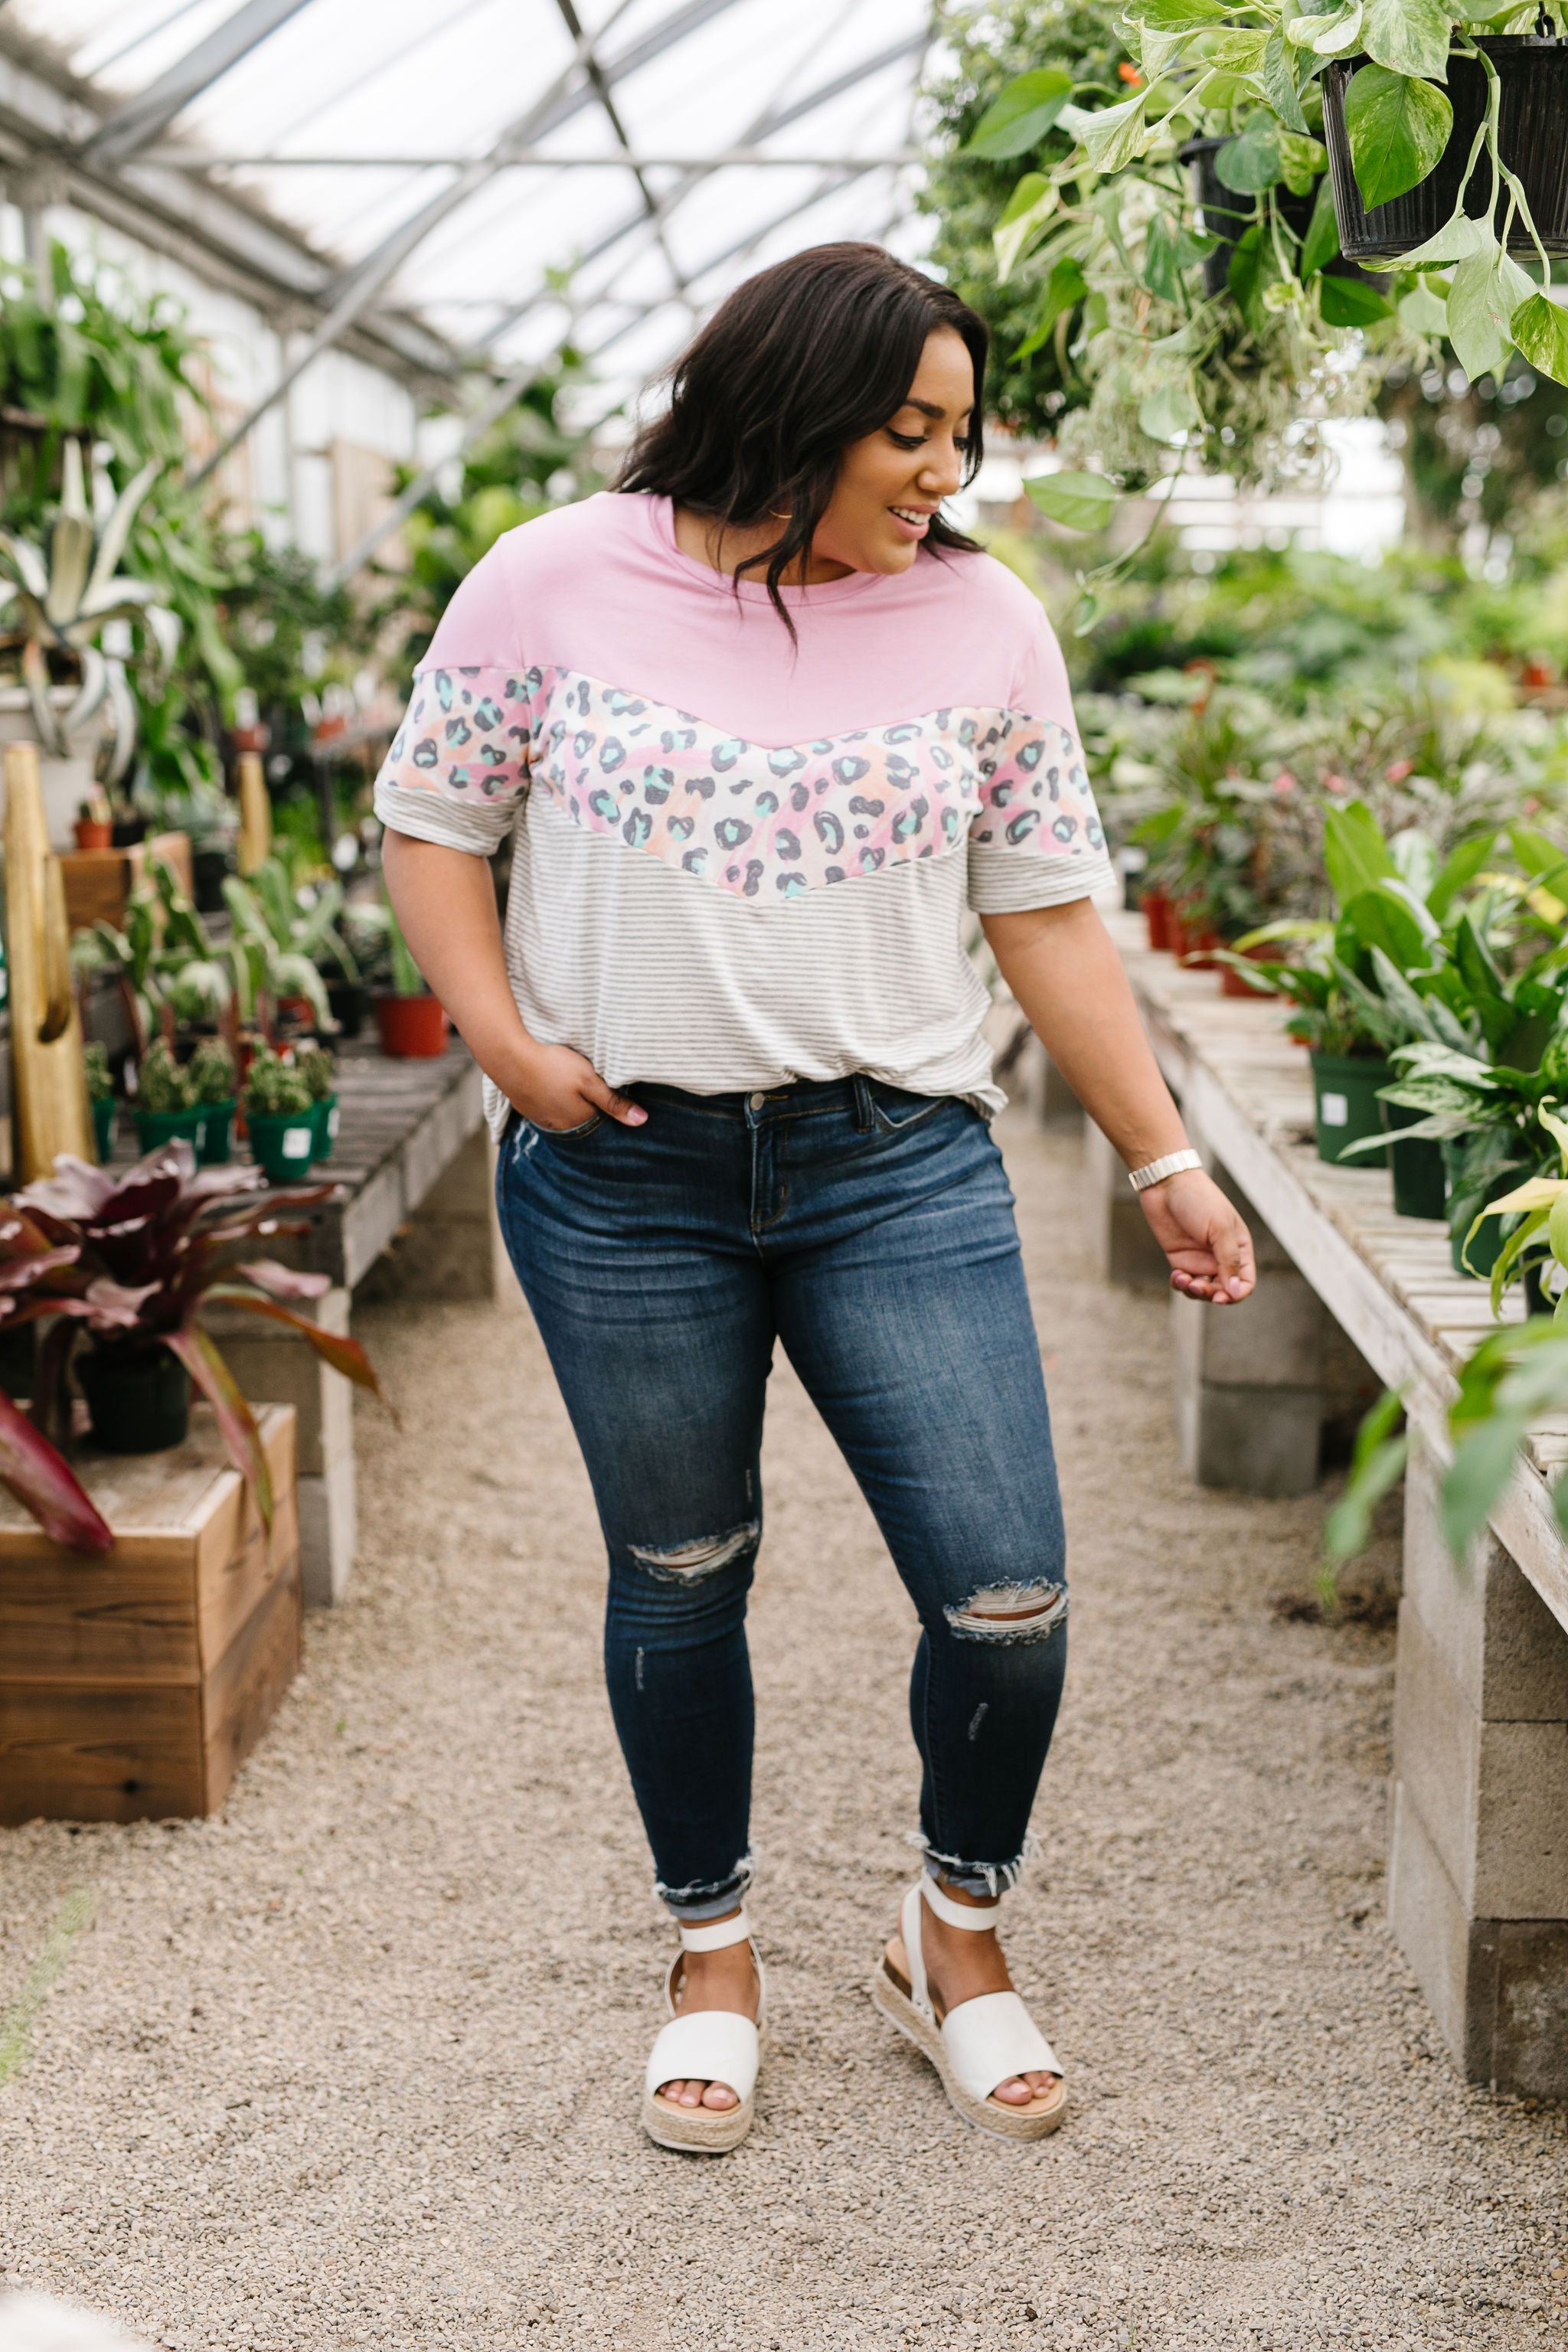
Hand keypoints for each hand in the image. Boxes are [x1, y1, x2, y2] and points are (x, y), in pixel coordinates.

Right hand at [505, 1041, 646, 1131]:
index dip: (607, 1101)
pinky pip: (546, 1108)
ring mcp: (541, 1119)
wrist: (509, 1058)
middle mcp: (561, 1126)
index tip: (606, 1086)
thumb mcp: (589, 1080)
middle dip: (587, 1104)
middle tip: (585, 1083)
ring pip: (563, 1113)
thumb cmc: (553, 1066)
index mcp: (580, 1120)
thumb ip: (614, 1101)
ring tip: (567, 1084)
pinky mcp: (527, 1108)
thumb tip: (642, 1121)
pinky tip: (550, 1085)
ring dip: (567, 1102)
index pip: (602, 1117)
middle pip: (582, 1116)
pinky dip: (551, 1099)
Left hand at [1138, 1167, 1255, 1304]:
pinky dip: (1180, 1284)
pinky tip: (1176, 1276)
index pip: (1245, 1282)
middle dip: (1211, 1294)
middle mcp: (1221, 1256)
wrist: (1166, 1184)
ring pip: (1203, 1290)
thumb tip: (1237, 1291)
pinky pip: (1184, 1282)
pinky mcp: (1180, 1259)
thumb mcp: (1219, 1228)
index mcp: (1239, 1248)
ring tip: (1184, 1280)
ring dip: (1194, 1292)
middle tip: (1197, 1286)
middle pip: (1223, 1290)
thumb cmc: (1199, 1199)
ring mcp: (1200, 1258)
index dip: (1236, 1294)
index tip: (1221, 1297)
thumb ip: (1229, 1260)